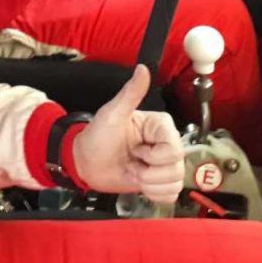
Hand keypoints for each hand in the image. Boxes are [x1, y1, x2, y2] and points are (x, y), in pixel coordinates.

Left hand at [71, 65, 183, 201]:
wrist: (85, 163)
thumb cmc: (96, 137)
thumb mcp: (112, 114)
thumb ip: (130, 93)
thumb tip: (142, 68)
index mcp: (159, 126)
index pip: (174, 149)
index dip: (153, 155)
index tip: (135, 149)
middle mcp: (166, 143)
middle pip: (177, 167)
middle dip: (149, 172)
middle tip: (132, 162)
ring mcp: (163, 164)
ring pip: (175, 182)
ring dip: (149, 183)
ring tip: (133, 172)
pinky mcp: (159, 181)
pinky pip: (171, 194)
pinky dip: (154, 194)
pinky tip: (140, 184)